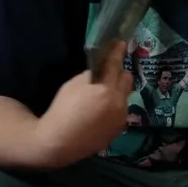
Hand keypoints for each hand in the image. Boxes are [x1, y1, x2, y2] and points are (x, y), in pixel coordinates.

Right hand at [34, 41, 134, 167]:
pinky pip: (121, 111)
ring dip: (118, 91)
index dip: (117, 52)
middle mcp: (119, 104)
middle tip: (110, 71)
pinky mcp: (119, 130)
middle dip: (119, 73)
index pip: (114, 65)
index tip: (121, 43)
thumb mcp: (73, 85)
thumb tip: (99, 72)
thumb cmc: (63, 111)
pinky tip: (103, 109)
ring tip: (105, 93)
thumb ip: (91, 76)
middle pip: (127, 80)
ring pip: (125, 97)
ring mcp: (121, 118)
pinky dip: (115, 106)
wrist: (60, 143)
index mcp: (106, 90)